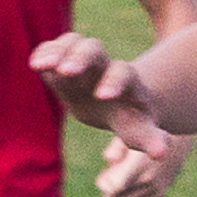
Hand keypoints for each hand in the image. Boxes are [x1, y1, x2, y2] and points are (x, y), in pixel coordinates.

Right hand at [29, 32, 148, 131]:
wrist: (113, 101)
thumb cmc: (127, 116)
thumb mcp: (138, 128)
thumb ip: (149, 137)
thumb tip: (161, 153)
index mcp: (125, 81)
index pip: (123, 73)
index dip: (114, 82)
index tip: (103, 97)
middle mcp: (103, 64)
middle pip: (94, 49)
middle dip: (81, 58)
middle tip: (67, 71)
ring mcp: (82, 59)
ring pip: (73, 43)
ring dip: (57, 52)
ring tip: (41, 65)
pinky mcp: (62, 59)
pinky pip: (53, 48)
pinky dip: (44, 52)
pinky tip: (35, 64)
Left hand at [94, 115, 187, 196]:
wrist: (174, 138)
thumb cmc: (146, 134)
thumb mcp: (129, 134)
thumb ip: (116, 147)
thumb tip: (108, 160)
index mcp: (140, 164)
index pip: (116, 188)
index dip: (105, 185)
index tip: (104, 174)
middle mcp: (149, 179)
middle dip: (108, 192)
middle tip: (107, 179)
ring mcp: (156, 188)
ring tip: (118, 184)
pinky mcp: (161, 193)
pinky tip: (127, 190)